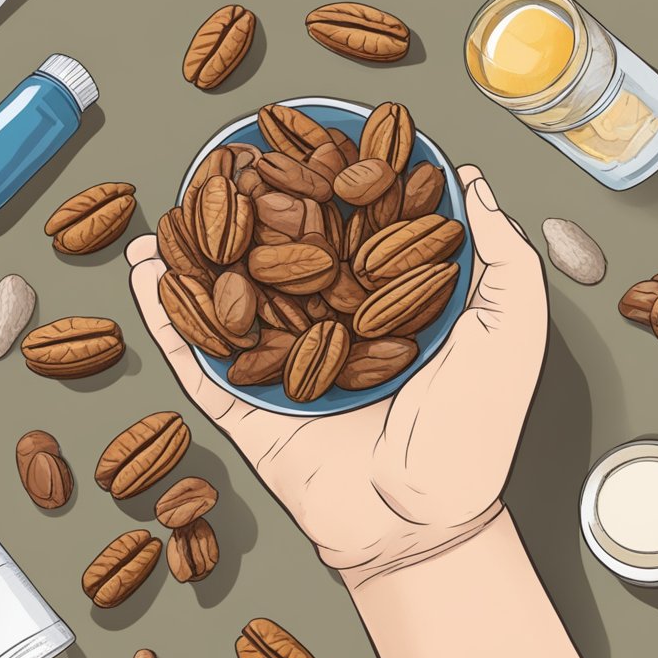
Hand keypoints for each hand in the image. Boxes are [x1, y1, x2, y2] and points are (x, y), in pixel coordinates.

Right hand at [126, 166, 546, 585]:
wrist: (425, 519)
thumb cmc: (476, 430)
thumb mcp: (513, 329)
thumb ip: (503, 255)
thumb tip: (471, 184)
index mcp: (388, 305)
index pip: (353, 231)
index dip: (333, 186)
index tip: (312, 138)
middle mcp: (330, 326)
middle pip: (284, 254)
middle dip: (256, 208)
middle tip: (231, 160)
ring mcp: (282, 365)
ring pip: (234, 295)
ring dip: (201, 246)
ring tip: (179, 198)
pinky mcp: (245, 405)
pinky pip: (195, 355)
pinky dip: (164, 311)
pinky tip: (144, 265)